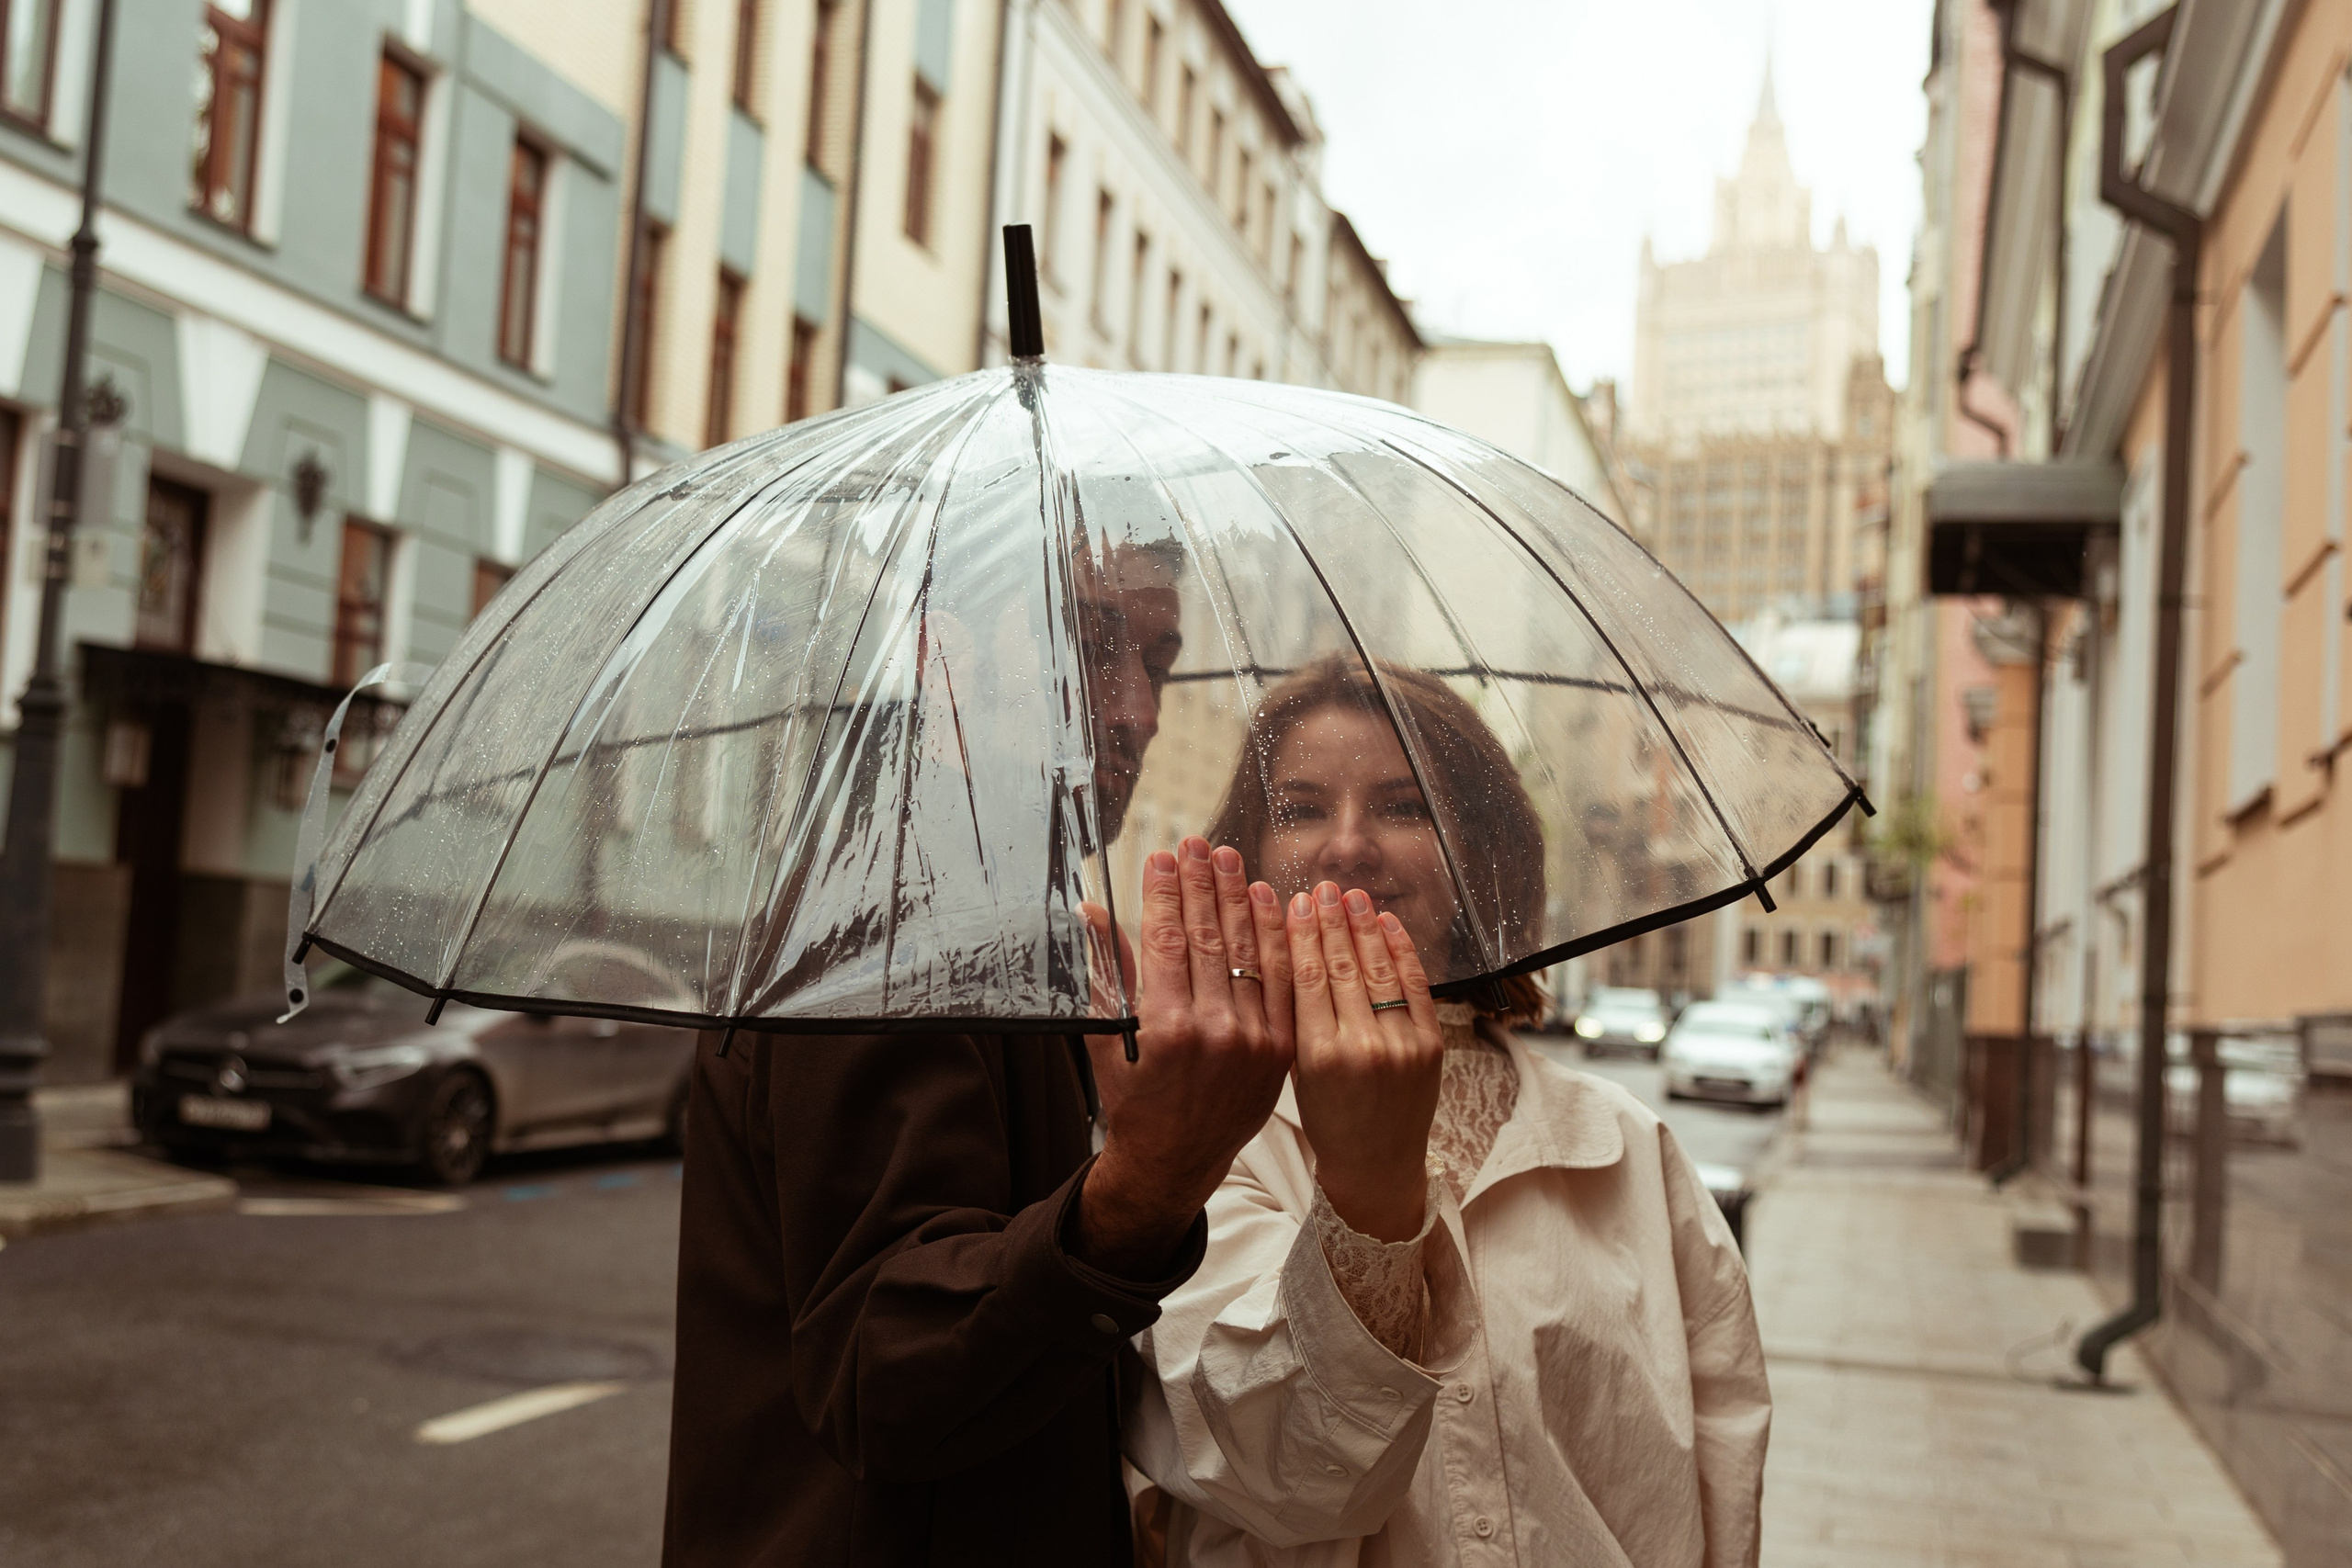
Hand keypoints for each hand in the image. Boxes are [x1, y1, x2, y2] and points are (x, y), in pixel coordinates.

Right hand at [1072, 838, 1294, 1277]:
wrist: (1176, 1161)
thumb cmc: (1132, 1099)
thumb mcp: (1107, 1038)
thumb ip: (1106, 972)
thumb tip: (1092, 912)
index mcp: (1165, 1028)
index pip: (1168, 940)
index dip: (1165, 892)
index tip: (1162, 854)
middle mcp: (1215, 1033)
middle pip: (1209, 938)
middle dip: (1202, 884)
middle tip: (1198, 842)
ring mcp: (1255, 1042)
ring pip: (1249, 953)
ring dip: (1239, 900)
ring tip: (1230, 858)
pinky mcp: (1283, 1050)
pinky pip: (1283, 982)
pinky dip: (1277, 939)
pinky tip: (1269, 902)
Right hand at [1286, 883, 1442, 1242]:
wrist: (1377, 1167)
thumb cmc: (1327, 1122)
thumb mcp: (1295, 1073)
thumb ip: (1292, 1018)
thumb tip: (1287, 952)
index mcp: (1317, 1056)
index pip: (1307, 977)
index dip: (1301, 935)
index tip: (1294, 902)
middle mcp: (1361, 1047)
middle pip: (1342, 966)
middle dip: (1332, 921)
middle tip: (1322, 887)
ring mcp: (1400, 1045)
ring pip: (1378, 970)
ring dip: (1365, 926)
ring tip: (1352, 895)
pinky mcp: (1430, 1046)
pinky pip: (1415, 987)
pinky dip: (1402, 951)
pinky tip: (1388, 924)